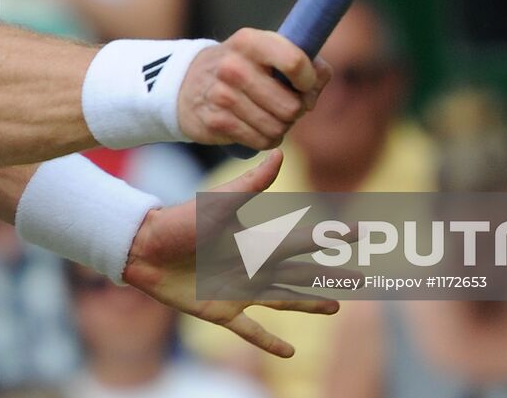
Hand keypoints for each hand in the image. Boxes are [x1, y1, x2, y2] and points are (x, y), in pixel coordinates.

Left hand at [122, 150, 338, 356]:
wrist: (144, 247)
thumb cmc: (181, 221)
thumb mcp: (220, 204)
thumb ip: (252, 184)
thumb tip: (279, 153)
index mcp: (257, 240)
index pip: (303, 240)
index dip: (331, 237)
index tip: (359, 233)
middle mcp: (254, 266)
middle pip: (301, 273)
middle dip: (330, 276)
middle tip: (361, 279)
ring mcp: (239, 290)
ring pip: (284, 299)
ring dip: (309, 303)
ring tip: (336, 306)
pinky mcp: (220, 311)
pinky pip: (250, 330)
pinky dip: (269, 342)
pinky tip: (289, 353)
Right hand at [176, 28, 328, 148]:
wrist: (188, 84)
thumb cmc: (243, 66)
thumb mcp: (267, 51)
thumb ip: (304, 60)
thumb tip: (320, 79)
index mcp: (249, 41)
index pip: (295, 62)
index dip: (309, 80)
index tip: (304, 84)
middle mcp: (233, 66)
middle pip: (291, 106)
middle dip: (296, 110)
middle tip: (287, 104)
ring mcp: (222, 95)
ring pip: (278, 128)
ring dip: (282, 126)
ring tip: (271, 114)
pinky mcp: (216, 122)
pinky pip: (261, 141)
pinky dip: (266, 138)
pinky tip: (257, 126)